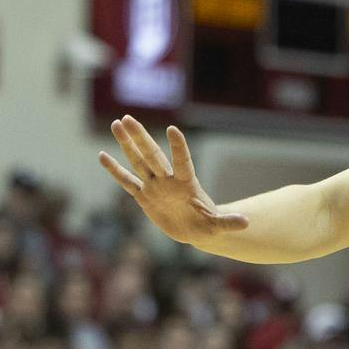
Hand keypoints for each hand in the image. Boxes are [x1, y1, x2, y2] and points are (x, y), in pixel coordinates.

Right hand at [99, 116, 244, 247]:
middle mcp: (168, 180)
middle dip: (141, 138)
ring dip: (127, 144)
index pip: (182, 161)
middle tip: (128, 118)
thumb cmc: (209, 225)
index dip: (178, 147)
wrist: (196, 230)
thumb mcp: (218, 226)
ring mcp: (155, 186)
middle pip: (152, 155)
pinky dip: (115, 171)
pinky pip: (127, 182)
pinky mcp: (144, 197)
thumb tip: (246, 223)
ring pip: (138, 162)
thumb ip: (228, 223)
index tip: (172, 130)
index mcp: (187, 183)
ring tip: (116, 124)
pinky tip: (102, 156)